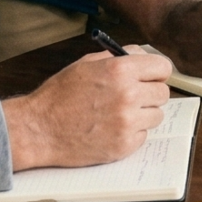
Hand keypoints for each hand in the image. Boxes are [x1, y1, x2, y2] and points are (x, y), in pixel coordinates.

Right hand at [2, 45, 175, 168]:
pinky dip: (131, 133)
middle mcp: (128, 95)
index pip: (163, 67)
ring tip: (118, 114)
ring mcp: (127, 123)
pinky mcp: (124, 145)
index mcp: (120, 71)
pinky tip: (111, 129)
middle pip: (163, 93)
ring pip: (156, 115)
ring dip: (142, 114)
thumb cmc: (58, 96)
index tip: (152, 77)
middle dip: (149, 93)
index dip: (156, 72)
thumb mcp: (86, 64)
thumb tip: (142, 55)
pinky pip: (143, 136)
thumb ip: (118, 58)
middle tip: (132, 97)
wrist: (38, 130)